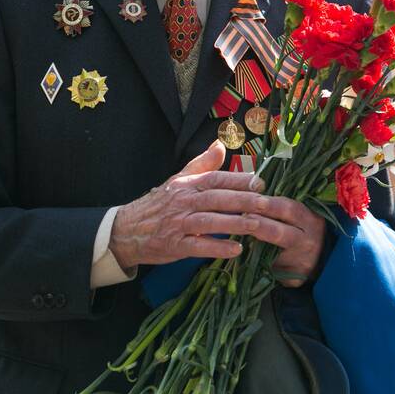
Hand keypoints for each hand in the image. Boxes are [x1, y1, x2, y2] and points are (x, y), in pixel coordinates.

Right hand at [108, 142, 326, 277]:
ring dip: (235, 224)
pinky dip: (217, 247)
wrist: (127, 229)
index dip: (238, 180)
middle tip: (267, 204)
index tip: (260, 182)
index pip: (216, 178)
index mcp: (187, 184)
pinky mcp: (174, 245)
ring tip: (257, 226)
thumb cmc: (158, 204)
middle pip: (217, 199)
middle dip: (243, 201)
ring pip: (210, 221)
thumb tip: (220, 143)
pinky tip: (235, 249)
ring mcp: (178, 223)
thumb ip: (202, 163)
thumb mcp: (178, 179)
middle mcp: (183, 201)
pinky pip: (198, 246)